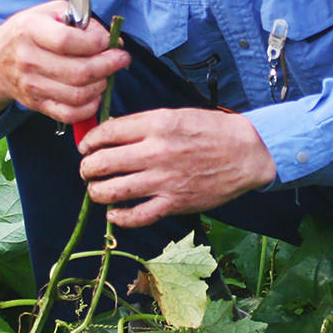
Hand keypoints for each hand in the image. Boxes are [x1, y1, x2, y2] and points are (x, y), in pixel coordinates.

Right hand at [0, 0, 130, 122]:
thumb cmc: (27, 32)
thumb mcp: (47, 12)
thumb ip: (79, 19)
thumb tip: (108, 39)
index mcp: (30, 30)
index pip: (68, 41)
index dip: (96, 41)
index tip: (109, 40)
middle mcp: (28, 59)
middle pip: (79, 72)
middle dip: (109, 65)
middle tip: (120, 58)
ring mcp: (32, 86)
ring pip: (78, 95)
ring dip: (101, 85)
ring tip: (107, 74)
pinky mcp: (37, 104)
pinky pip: (70, 114)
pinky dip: (89, 106)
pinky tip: (95, 93)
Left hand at [77, 108, 277, 226]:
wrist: (246, 153)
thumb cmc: (211, 131)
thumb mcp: (175, 114)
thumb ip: (143, 123)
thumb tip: (110, 132)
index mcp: (156, 124)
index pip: (107, 133)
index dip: (89, 141)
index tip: (85, 147)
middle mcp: (156, 152)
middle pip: (103, 162)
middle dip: (87, 168)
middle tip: (87, 170)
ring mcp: (164, 180)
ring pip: (113, 191)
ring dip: (96, 192)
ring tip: (96, 190)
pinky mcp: (174, 203)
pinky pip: (137, 216)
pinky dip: (119, 217)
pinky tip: (113, 213)